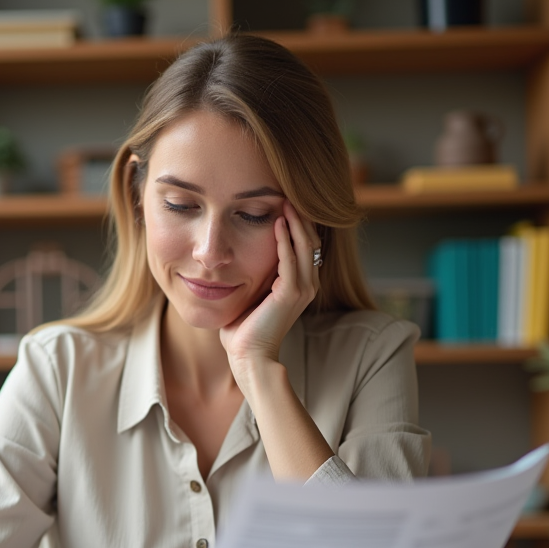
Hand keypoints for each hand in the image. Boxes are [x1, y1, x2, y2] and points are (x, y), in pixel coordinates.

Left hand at [219, 200, 320, 377]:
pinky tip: (277, 222)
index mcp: (300, 284)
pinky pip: (290, 259)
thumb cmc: (245, 328)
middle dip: (300, 215)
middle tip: (288, 192)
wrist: (248, 355)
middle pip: (309, 240)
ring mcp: (302, 289)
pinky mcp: (291, 293)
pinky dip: (284, 239)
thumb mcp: (252, 292)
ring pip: (304, 245)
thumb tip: (239, 254)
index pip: (304, 245)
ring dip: (295, 221)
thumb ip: (255, 273)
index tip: (284, 201)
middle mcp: (307, 284)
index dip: (297, 222)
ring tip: (285, 200)